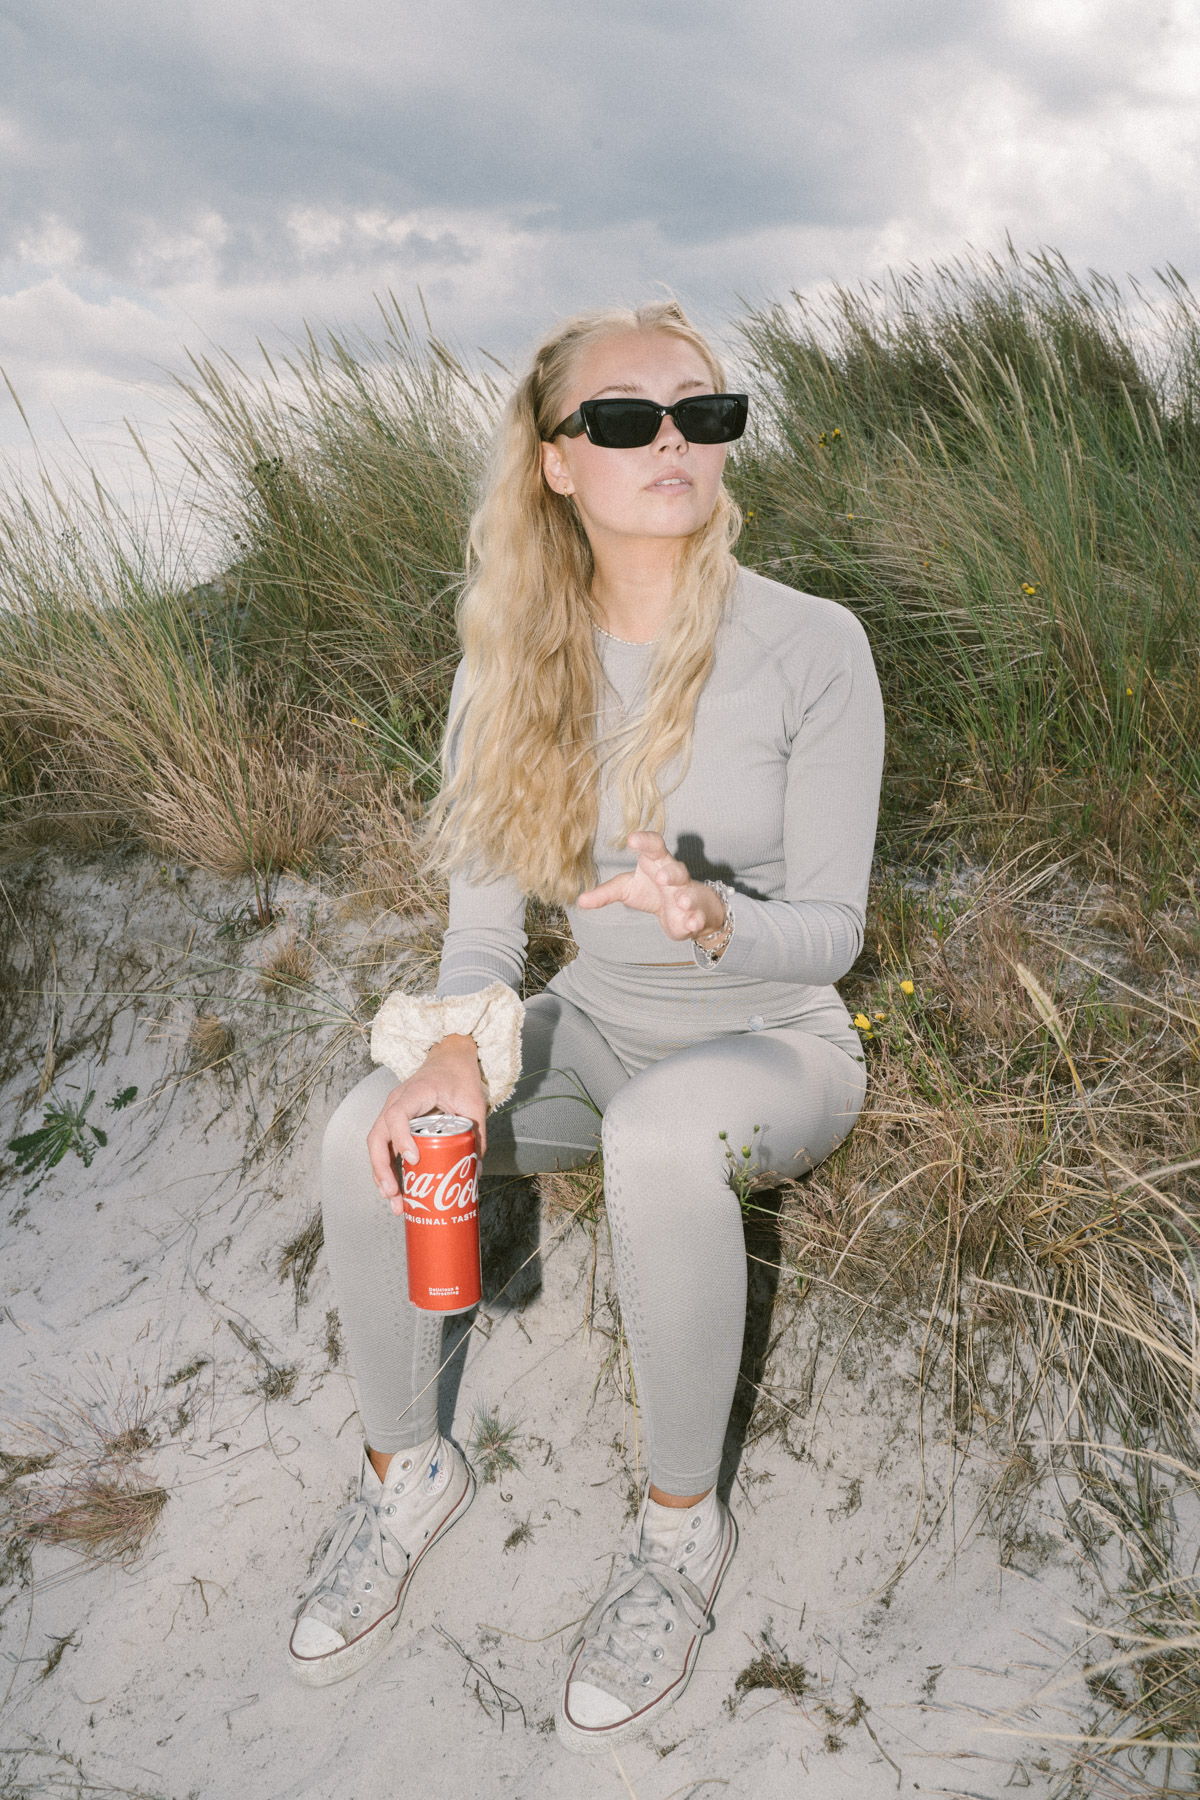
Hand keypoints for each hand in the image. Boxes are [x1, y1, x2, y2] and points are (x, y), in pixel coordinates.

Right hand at [366, 1034, 486, 1216]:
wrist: (449, 1059)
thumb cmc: (459, 1077)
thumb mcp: (474, 1103)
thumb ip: (477, 1134)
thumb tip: (475, 1171)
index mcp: (415, 1092)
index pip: (397, 1115)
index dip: (401, 1138)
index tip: (413, 1160)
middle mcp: (396, 1102)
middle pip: (378, 1136)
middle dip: (382, 1168)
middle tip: (395, 1193)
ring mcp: (392, 1112)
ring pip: (377, 1146)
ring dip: (382, 1175)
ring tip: (395, 1201)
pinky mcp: (395, 1124)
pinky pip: (385, 1148)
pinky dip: (386, 1170)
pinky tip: (395, 1191)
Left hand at [576, 830, 726, 945]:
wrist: (683, 909)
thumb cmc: (652, 891)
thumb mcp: (627, 889)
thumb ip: (605, 893)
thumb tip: (580, 900)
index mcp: (656, 863)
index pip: (654, 846)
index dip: (645, 841)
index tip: (632, 840)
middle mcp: (674, 875)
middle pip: (676, 868)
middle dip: (670, 872)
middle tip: (660, 877)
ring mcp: (687, 894)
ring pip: (689, 891)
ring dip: (686, 896)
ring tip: (681, 902)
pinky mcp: (695, 913)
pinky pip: (697, 915)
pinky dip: (695, 919)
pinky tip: (691, 924)